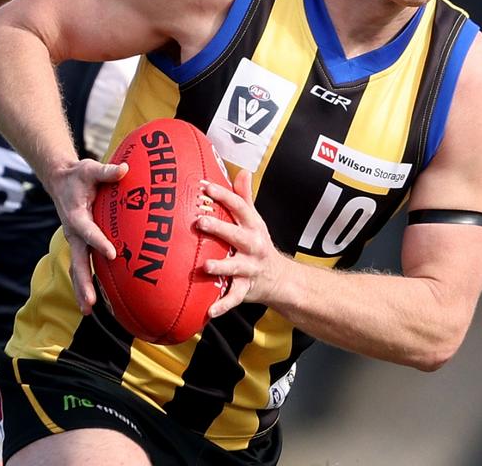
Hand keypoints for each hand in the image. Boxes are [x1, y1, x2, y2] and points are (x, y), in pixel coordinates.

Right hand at [45, 158, 128, 313]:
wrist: (60, 180)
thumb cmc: (79, 175)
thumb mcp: (90, 168)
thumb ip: (107, 171)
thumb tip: (125, 169)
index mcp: (76, 214)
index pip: (88, 231)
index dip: (99, 242)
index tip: (112, 255)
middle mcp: (73, 232)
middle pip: (78, 260)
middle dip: (84, 281)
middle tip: (92, 302)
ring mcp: (75, 241)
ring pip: (77, 268)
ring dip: (82, 288)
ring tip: (88, 310)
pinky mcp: (79, 244)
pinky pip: (81, 266)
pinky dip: (84, 284)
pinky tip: (92, 302)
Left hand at [197, 170, 283, 316]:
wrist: (282, 280)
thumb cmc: (259, 245)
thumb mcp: (255, 221)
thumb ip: (245, 197)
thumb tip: (242, 171)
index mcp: (253, 226)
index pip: (240, 206)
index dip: (222, 195)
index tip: (203, 186)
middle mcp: (254, 246)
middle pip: (238, 235)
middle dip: (220, 228)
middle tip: (199, 221)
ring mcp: (251, 269)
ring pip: (236, 268)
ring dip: (221, 267)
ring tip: (204, 266)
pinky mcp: (246, 289)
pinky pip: (234, 298)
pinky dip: (222, 305)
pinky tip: (209, 311)